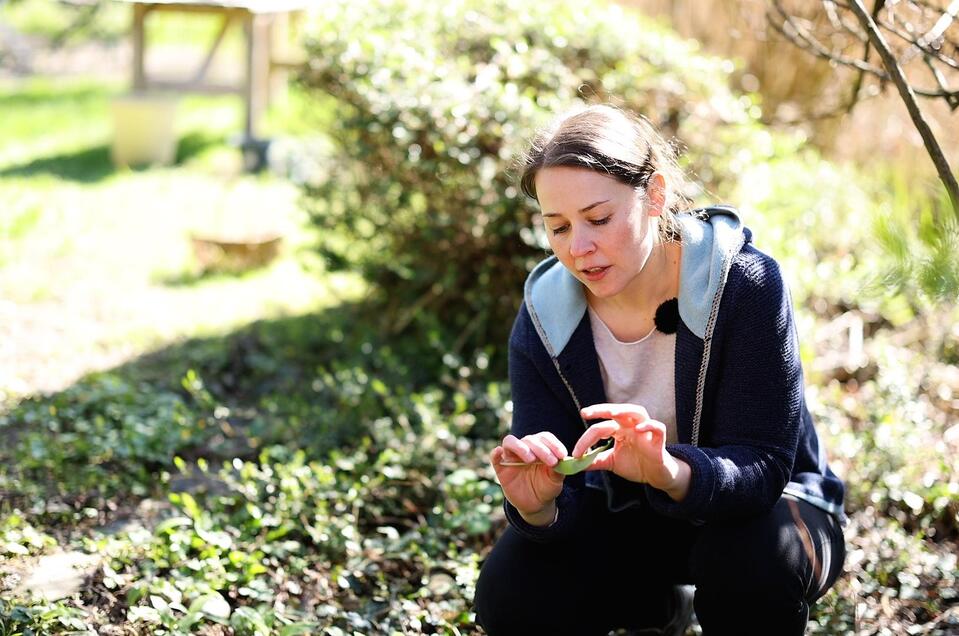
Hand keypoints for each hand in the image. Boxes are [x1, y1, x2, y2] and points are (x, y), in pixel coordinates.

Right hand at [490, 432, 566, 522]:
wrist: (535, 504)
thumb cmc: (546, 487)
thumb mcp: (555, 481)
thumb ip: (559, 470)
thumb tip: (563, 460)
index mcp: (539, 448)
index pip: (544, 437)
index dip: (553, 444)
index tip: (562, 455)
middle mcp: (525, 449)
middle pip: (529, 439)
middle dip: (542, 449)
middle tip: (551, 461)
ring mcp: (511, 457)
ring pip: (510, 442)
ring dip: (521, 448)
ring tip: (531, 459)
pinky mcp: (501, 468)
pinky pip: (494, 457)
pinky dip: (495, 453)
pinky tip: (499, 452)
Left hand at [573, 403, 689, 500]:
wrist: (655, 475)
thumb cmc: (635, 464)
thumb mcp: (611, 462)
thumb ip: (594, 460)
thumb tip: (574, 463)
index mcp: (618, 429)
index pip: (600, 427)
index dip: (585, 439)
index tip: (575, 453)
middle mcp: (631, 426)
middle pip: (616, 411)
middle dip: (600, 409)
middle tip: (585, 413)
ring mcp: (645, 431)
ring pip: (637, 412)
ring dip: (624, 410)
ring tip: (612, 412)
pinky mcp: (658, 440)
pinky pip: (658, 428)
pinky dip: (649, 425)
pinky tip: (639, 429)